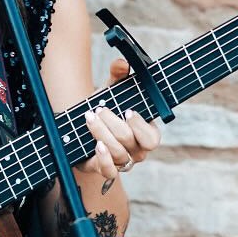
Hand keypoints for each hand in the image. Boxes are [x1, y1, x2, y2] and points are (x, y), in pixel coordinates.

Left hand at [80, 57, 161, 186]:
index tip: (128, 111)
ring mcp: (121, 162)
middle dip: (113, 124)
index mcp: (145, 132)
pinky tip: (95, 144)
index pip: (152, 139)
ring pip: (118, 154)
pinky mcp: (104, 168)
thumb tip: (122, 64)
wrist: (84, 121)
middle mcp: (136, 150)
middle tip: (99, 109)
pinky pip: (109, 172)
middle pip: (131, 143)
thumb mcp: (112, 88)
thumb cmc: (107, 105)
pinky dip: (103, 160)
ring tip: (89, 118)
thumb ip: (118, 74)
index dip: (141, 127)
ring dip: (102, 134)